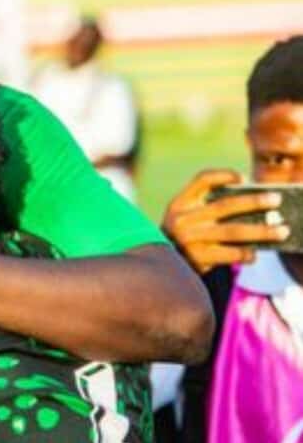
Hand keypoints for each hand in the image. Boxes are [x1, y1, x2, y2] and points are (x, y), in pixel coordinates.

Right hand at [160, 169, 285, 273]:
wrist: (159, 267)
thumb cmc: (184, 237)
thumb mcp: (187, 217)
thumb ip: (209, 208)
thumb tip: (257, 208)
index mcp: (180, 203)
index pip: (202, 180)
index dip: (224, 175)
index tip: (243, 178)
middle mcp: (182, 219)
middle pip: (225, 205)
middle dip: (254, 202)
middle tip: (276, 200)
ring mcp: (189, 239)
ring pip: (233, 231)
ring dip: (262, 231)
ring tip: (282, 231)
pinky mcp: (197, 259)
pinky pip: (230, 254)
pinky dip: (246, 253)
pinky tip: (255, 254)